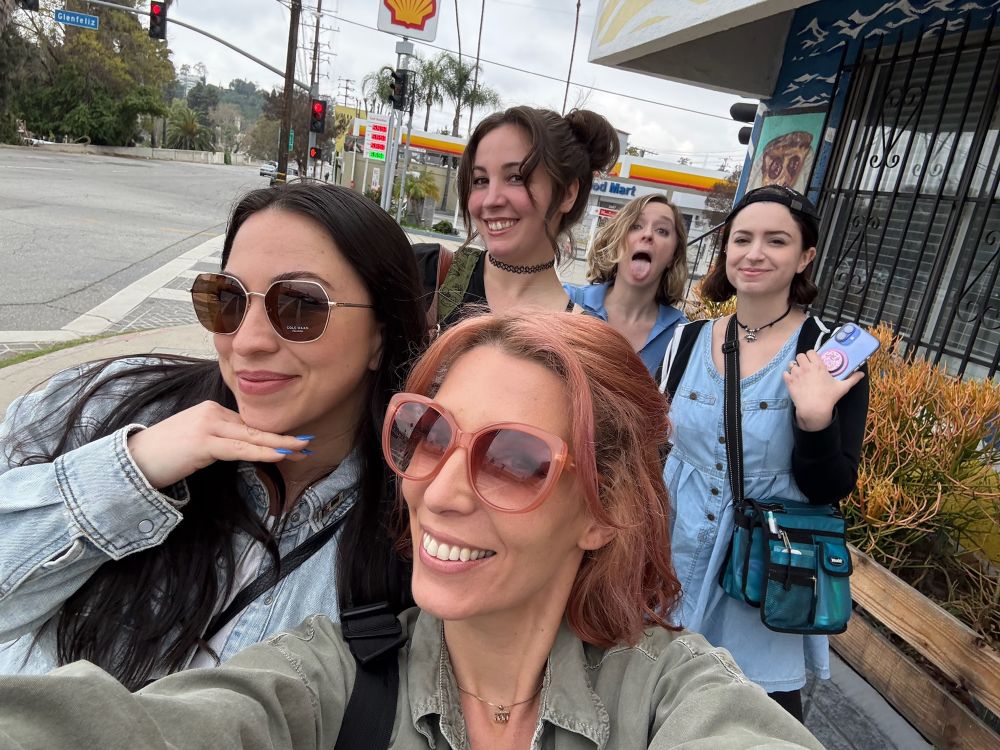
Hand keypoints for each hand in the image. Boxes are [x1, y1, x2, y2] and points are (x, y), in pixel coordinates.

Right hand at [127, 401, 311, 487]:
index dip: (273, 434)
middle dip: (283, 437)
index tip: (296, 442)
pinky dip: (261, 452)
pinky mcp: (203, 442)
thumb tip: (247, 448)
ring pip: (251, 436)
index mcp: (213, 411)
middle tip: (308, 444)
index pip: (250, 424)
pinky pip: (239, 448)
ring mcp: (208, 425)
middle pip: (255, 427)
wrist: (134, 461)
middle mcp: (213, 412)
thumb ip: (222, 441)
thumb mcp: (199, 443)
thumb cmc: (166, 455)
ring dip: (279, 444)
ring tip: (302, 449)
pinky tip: (279, 455)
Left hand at [783, 351, 863, 431]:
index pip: (810, 352)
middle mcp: (806, 367)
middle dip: (802, 360)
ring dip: (794, 367)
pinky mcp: (789, 381)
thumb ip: (852, 379)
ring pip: (791, 364)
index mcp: (818, 366)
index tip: (813, 361)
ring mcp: (796, 374)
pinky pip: (785, 373)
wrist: (814, 409)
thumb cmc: (829, 397)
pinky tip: (792, 380)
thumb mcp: (843, 387)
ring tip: (799, 374)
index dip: (811, 355)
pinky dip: (787, 375)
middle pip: (800, 355)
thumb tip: (862, 374)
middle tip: (805, 366)